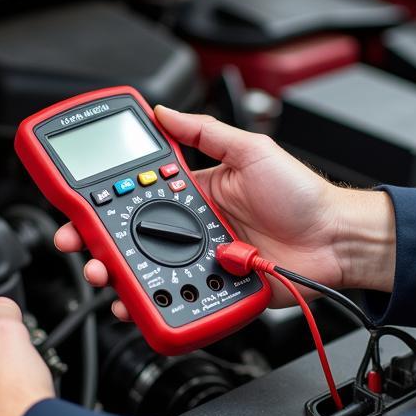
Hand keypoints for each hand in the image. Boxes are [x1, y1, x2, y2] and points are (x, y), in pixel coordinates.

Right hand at [55, 107, 395, 318]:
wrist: (337, 238)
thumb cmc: (302, 195)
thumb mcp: (252, 149)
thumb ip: (206, 131)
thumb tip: (163, 111)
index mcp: (195, 191)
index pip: (137, 195)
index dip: (105, 201)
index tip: (78, 204)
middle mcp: (193, 227)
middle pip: (132, 238)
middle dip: (98, 243)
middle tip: (79, 245)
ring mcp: (203, 260)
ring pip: (147, 271)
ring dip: (117, 275)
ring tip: (102, 273)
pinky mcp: (215, 290)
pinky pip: (178, 299)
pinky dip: (153, 304)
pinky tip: (134, 302)